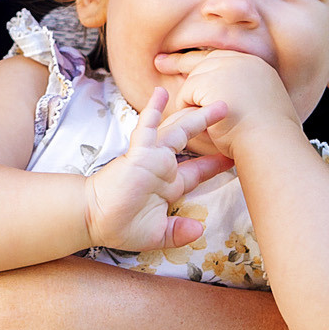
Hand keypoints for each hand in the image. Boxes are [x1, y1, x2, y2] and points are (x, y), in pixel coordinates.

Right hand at [85, 88, 236, 251]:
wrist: (94, 220)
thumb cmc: (120, 226)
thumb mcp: (157, 235)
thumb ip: (178, 233)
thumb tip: (200, 231)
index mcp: (169, 185)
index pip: (198, 171)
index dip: (215, 163)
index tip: (234, 155)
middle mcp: (162, 167)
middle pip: (192, 143)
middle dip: (211, 131)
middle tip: (231, 114)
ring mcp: (151, 157)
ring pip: (177, 130)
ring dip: (195, 116)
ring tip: (218, 103)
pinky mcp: (137, 154)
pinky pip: (147, 129)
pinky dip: (153, 111)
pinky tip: (159, 94)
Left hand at [146, 48, 300, 159]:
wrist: (272, 145)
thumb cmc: (271, 139)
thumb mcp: (265, 109)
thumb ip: (248, 97)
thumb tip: (231, 98)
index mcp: (258, 67)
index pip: (224, 58)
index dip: (205, 63)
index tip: (190, 63)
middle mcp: (241, 61)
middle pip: (203, 60)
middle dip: (180, 62)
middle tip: (160, 61)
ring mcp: (224, 68)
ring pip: (194, 82)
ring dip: (197, 105)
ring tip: (217, 125)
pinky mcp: (208, 80)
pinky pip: (186, 96)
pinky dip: (192, 113)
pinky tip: (210, 124)